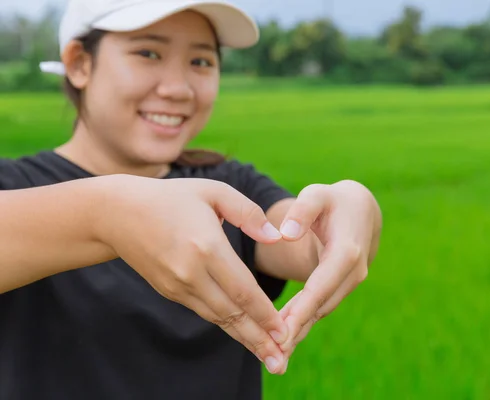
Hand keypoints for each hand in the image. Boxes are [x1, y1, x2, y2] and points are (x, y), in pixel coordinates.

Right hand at [93, 175, 288, 373]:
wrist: (118, 214)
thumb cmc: (172, 198)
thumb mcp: (214, 191)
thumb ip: (249, 213)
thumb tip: (276, 236)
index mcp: (207, 246)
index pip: (243, 289)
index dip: (265, 314)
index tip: (285, 331)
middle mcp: (191, 272)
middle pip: (232, 313)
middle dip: (259, 338)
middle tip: (281, 361)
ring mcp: (178, 286)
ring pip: (218, 318)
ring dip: (244, 338)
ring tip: (267, 356)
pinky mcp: (169, 291)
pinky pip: (204, 311)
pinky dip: (225, 325)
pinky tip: (242, 333)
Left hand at [276, 180, 381, 359]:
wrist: (359, 208)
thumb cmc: (332, 200)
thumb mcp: (317, 195)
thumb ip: (303, 210)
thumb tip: (287, 234)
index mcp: (346, 250)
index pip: (321, 286)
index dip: (302, 310)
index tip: (282, 333)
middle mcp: (353, 271)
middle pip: (321, 305)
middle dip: (298, 331)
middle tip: (273, 356)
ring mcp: (350, 281)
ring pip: (321, 310)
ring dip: (299, 331)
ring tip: (274, 355)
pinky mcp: (341, 286)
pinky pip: (320, 306)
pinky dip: (303, 322)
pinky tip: (283, 338)